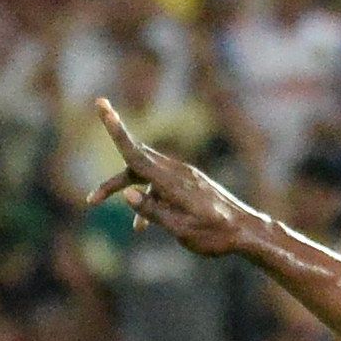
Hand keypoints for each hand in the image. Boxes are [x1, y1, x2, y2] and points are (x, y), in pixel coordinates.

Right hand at [91, 98, 257, 255]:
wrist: (248, 233)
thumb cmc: (216, 235)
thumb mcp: (181, 229)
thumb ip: (153, 211)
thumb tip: (128, 193)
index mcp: (173, 182)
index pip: (135, 154)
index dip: (115, 130)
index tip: (102, 105)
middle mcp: (178, 173)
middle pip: (136, 165)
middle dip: (113, 183)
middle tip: (91, 201)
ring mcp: (186, 176)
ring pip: (148, 177)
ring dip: (134, 197)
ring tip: (135, 229)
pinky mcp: (191, 183)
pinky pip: (162, 186)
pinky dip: (151, 201)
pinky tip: (149, 226)